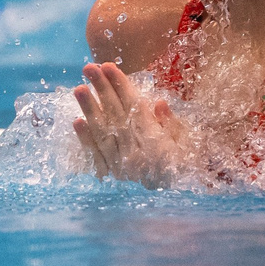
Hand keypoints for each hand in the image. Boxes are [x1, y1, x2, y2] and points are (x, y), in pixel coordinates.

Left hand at [70, 61, 185, 186]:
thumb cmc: (187, 163)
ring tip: (78, 88)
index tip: (109, 66)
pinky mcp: (114, 175)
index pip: (135, 108)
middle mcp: (136, 154)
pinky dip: (86, 139)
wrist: (181, 198)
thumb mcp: (188, 142)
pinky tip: (76, 121)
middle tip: (88, 68)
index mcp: (156, 143)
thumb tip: (158, 104)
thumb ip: (171, 124)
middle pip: (116, 116)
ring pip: (103, 133)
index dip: (121, 86)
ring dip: (89, 110)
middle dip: (102, 90)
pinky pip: (97, 156)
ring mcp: (122, 165)